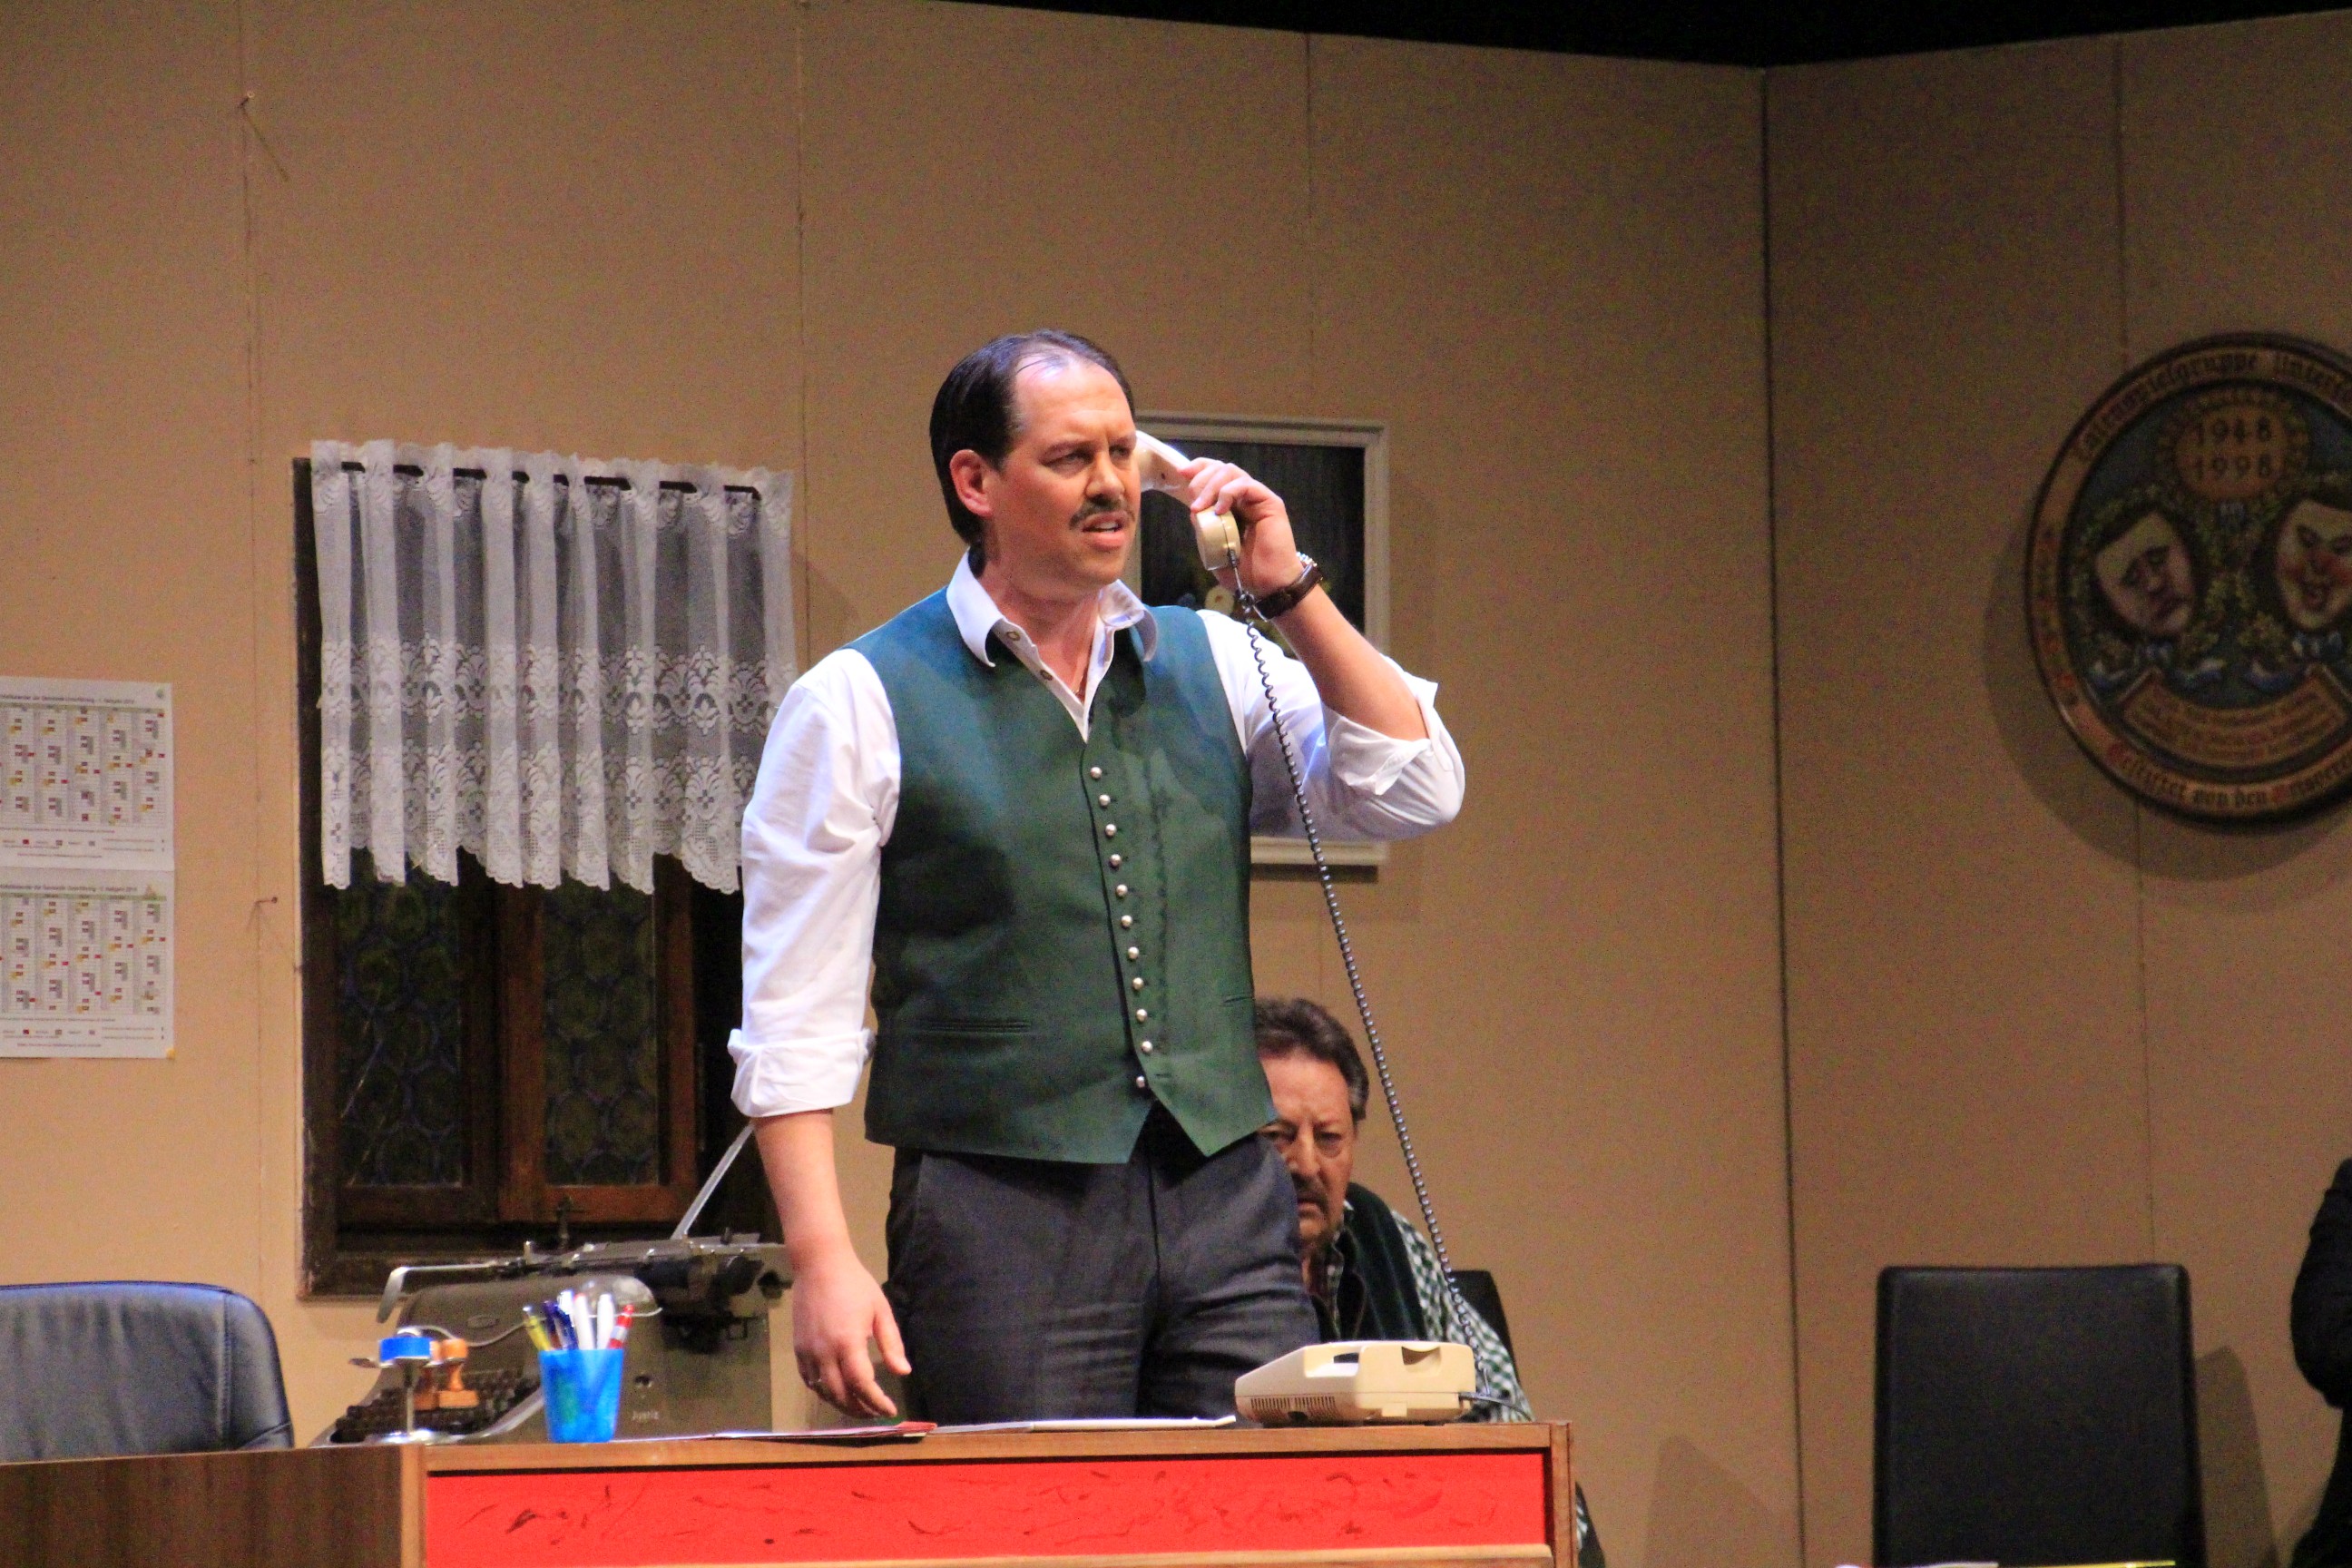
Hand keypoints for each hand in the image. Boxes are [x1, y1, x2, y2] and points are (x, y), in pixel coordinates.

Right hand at [790, 1240, 910, 1418]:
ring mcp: (807, 1352)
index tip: (890, 1411)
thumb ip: (891, 1344)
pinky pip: (809, 1380)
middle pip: (841, 1395)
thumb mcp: (880, 1310)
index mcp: (848, 1343)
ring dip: (841, 1404)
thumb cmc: (855, 1284)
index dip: (877, 1402)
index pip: (863, 1384)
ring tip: (859, 1407)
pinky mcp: (798, 1349)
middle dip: (859, 1409)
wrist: (819, 1265)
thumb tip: (903, 1372)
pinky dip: (823, 1392)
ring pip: (823, 1391)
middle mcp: (824, 1352)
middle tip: (875, 1413)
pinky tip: (836, 1392)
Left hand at [1176, 457, 1304, 599]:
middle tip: (1194, 502)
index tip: (1180, 473)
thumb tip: (1194, 510)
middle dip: (1201, 479)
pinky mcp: (1270, 502)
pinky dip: (1228, 493)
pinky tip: (1220, 510)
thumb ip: (1203, 528)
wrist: (1267, 585)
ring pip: (1231, 472)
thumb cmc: (1243, 571)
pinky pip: (1246, 485)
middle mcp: (1244, 497)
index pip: (1214, 474)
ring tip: (1202, 508)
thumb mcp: (1213, 548)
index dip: (1198, 468)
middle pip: (1220, 468)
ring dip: (1211, 486)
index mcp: (1230, 504)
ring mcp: (1257, 498)